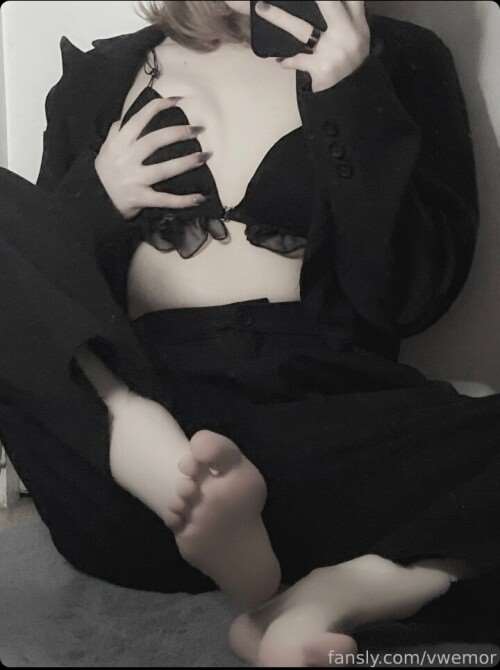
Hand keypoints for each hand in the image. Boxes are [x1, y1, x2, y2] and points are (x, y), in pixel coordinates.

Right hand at [95, 97, 208, 219]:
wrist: (94, 202)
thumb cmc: (105, 173)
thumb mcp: (106, 149)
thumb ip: (116, 132)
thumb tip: (125, 117)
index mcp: (118, 143)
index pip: (139, 119)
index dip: (159, 107)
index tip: (178, 100)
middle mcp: (126, 159)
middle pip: (155, 141)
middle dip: (179, 133)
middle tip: (199, 129)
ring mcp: (134, 180)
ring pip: (164, 169)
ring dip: (187, 162)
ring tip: (205, 155)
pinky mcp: (140, 199)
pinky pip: (165, 199)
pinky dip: (184, 200)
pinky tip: (200, 198)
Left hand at [255, 1, 369, 92]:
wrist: (352, 96)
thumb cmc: (350, 63)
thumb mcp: (356, 38)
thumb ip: (344, 17)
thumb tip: (324, 3)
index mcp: (357, 23)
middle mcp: (348, 34)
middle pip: (328, 3)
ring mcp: (334, 51)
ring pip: (301, 28)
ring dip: (279, 17)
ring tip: (261, 8)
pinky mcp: (322, 68)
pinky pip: (297, 60)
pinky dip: (287, 61)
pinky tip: (280, 60)